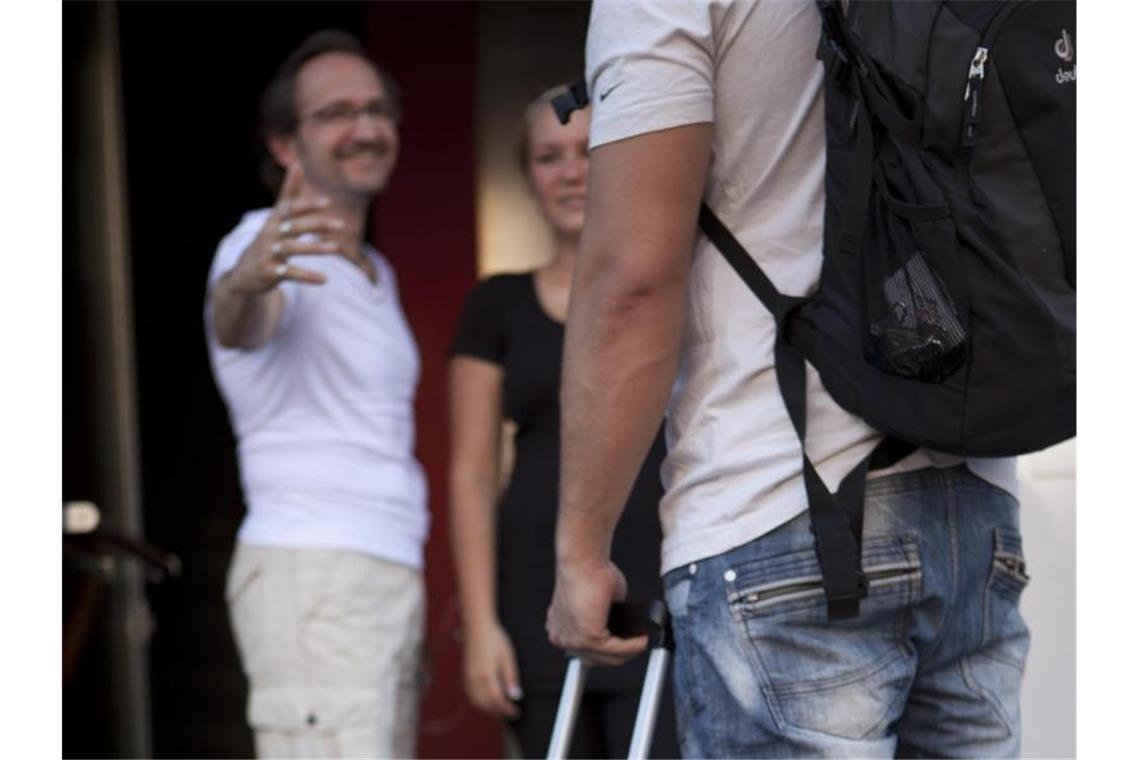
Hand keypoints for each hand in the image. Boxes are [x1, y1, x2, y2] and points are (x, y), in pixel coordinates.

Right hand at [227, 162, 349, 293]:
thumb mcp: (277, 216)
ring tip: (337, 248)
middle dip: (317, 224)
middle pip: (294, 226)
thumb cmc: (267, 240)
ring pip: (293, 248)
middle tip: (342, 224)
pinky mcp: (269, 273)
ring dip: (315, 248)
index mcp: (274, 219)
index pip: (290, 208)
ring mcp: (268, 253)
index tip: (328, 202)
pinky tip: (325, 279)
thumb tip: (297, 163)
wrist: (244, 273)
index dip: (308, 205)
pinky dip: (307, 276)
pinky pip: (290, 273)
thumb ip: (289, 193)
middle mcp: (269, 234)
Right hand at [461, 620, 522, 718]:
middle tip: (510, 713)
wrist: (477, 627)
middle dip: (498, 712)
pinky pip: (471, 695)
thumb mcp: (508, 657)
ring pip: (476, 702)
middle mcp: (474, 679)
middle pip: (485, 704)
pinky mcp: (465, 674)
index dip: (507, 709)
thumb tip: (516, 696)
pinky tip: (488, 700)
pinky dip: (480, 702)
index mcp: (486, 675)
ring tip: (500, 708)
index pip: (497, 700)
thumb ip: (511, 678)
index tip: (516, 712)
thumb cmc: (495, 639)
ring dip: (488, 709)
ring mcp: (468, 677)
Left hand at [546, 558, 647, 666]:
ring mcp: (573, 641)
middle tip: (636, 644)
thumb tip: (618, 626)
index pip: (584, 652)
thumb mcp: (596, 602)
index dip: (607, 652)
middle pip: (596, 660)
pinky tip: (641, 640)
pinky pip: (616, 650)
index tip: (624, 645)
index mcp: (560, 629)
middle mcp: (562, 638)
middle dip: (620, 655)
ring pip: (607, 658)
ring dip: (629, 651)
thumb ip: (603, 618)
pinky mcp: (588, 638)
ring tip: (642, 642)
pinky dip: (632, 646)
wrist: (583, 562)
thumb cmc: (587, 572)